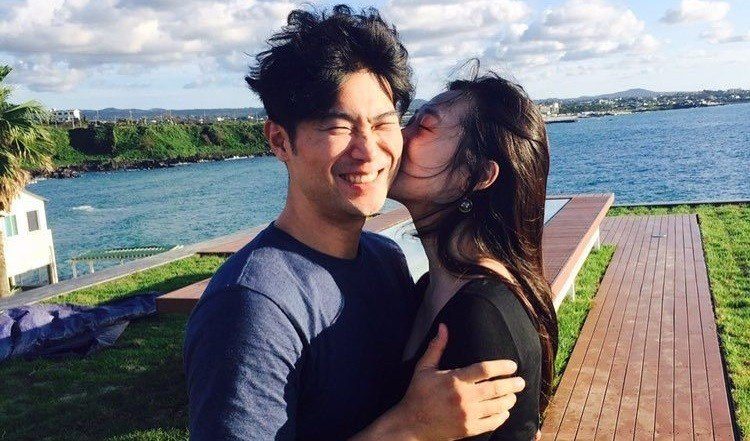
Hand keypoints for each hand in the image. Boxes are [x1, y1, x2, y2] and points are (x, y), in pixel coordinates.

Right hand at [391, 323, 524, 439]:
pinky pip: (492, 422)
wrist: (411, 424)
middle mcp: (463, 397)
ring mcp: (467, 415)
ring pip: (497, 406)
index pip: (484, 369)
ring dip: (509, 400)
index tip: (512, 365)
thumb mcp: (424, 368)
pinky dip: (501, 417)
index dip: (502, 366)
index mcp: (454, 380)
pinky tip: (504, 412)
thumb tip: (443, 326)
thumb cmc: (417, 394)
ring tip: (513, 395)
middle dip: (512, 384)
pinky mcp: (468, 429)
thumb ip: (436, 347)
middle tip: (521, 381)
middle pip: (496, 388)